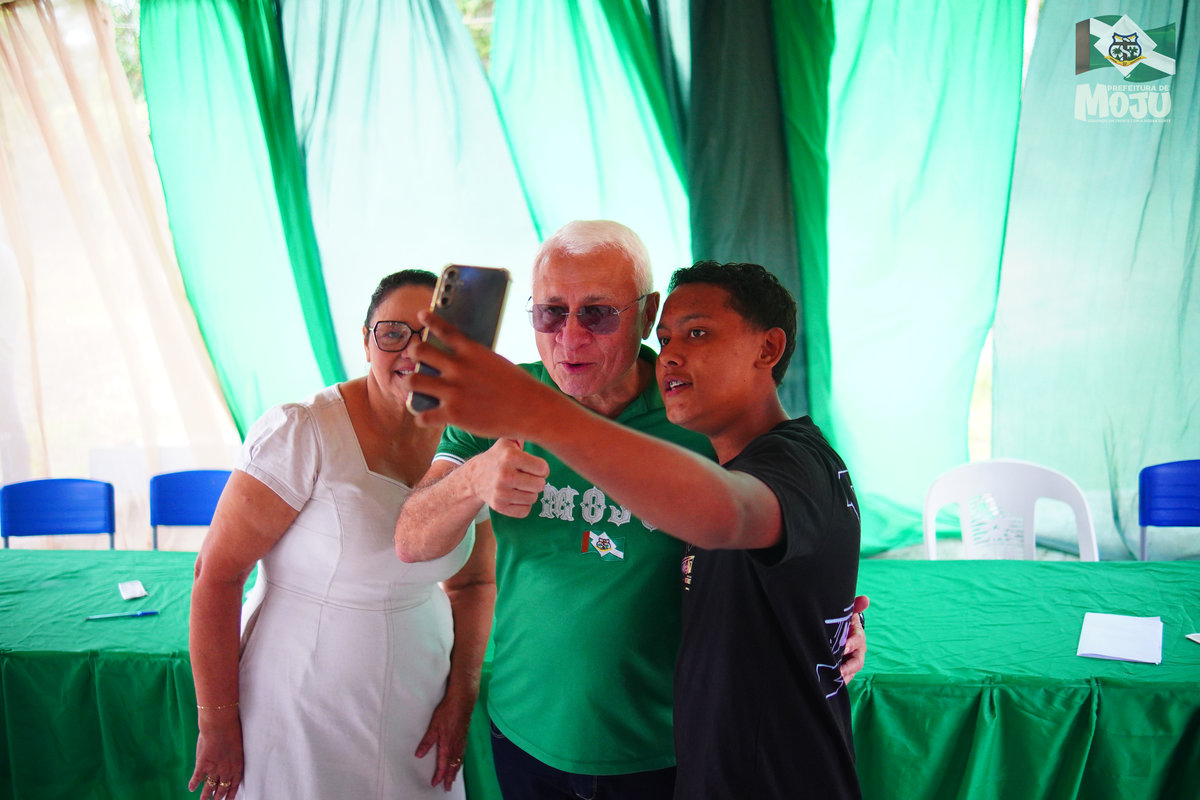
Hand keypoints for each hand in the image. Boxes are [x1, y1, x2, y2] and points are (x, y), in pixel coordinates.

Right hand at [189, 711, 243, 799]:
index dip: (231, 795)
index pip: (234, 786)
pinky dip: (193, 784)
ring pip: (209, 788)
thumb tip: (226, 764)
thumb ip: (232, 759)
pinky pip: (197, 779)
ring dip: (205, 797)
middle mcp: (226, 771)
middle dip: (218, 798)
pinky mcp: (202, 765)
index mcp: (237, 767)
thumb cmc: (231, 731)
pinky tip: (191, 788)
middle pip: (221, 790)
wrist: (220, 725)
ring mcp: (214, 770)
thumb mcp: (237, 748)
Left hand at [407, 311, 562, 439]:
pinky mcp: (453, 415)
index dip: (430, 320)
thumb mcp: (497, 363)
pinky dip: (422, 416)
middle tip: (415, 358)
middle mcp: (459, 368)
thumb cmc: (518, 387)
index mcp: (472, 352)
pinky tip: (426, 416)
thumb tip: (456, 360)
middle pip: (420, 351)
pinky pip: (422, 415)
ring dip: (410, 383)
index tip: (421, 315)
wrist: (531, 410)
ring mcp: (454, 392)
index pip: (444, 329)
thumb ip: (475, 360)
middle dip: (413, 352)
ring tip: (413, 386)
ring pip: (413, 381)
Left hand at [415, 682, 475, 790]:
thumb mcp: (434, 726)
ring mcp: (461, 741)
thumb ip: (427, 741)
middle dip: (449, 777)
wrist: (463, 701)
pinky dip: (460, 762)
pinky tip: (460, 761)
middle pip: (453, 766)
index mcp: (447, 745)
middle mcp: (456, 745)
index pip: (443, 765)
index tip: (435, 784)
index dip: (439, 775)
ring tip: (453, 779)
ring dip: (455, 771)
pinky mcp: (464, 736)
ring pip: (459, 760)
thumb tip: (419, 755)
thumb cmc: (447, 712)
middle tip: (447, 788)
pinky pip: (463, 753)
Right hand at [468, 439, 548, 517]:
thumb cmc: (498, 457)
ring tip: (520, 486)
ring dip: (530, 493)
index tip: (534, 467)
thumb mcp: (508, 441)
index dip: (541, 469)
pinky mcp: (499, 506)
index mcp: (510, 457)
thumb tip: (540, 427)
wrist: (475, 477)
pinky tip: (516, 496)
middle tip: (528, 477)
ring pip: (533, 498)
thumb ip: (523, 433)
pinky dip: (523, 505)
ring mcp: (501, 492)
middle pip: (540, 485)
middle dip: (537, 481)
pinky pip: (524, 511)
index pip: (543, 468)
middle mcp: (505, 475)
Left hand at [840, 595, 869, 684]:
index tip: (845, 646)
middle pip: (857, 662)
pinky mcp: (843, 670)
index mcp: (857, 636)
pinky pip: (842, 679)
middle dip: (849, 666)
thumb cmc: (842, 621)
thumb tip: (865, 599)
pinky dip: (837, 682)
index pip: (858, 640)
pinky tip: (828, 685)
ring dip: (843, 677)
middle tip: (839, 670)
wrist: (838, 631)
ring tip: (833, 681)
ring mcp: (850, 662)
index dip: (852, 643)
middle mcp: (856, 651)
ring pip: (850, 672)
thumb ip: (854, 606)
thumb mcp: (847, 613)